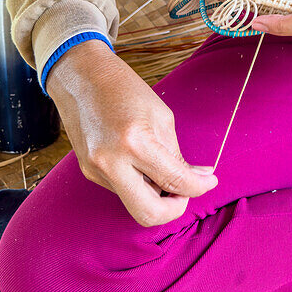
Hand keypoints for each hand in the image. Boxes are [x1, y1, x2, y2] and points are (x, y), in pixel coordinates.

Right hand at [45, 40, 217, 225]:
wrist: (82, 78)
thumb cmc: (125, 90)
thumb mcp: (161, 117)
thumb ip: (177, 154)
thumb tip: (198, 177)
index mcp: (135, 142)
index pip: (175, 180)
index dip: (199, 187)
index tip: (209, 182)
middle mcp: (110, 162)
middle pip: (148, 213)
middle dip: (174, 209)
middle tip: (187, 192)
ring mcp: (95, 171)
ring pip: (135, 204)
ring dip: (156, 195)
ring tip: (165, 170)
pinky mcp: (89, 173)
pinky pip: (122, 190)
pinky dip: (139, 184)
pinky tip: (143, 164)